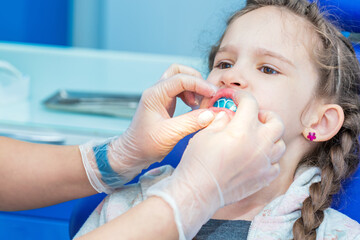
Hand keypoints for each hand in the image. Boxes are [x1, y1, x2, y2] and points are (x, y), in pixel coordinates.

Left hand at [80, 64, 217, 192]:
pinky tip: (195, 108)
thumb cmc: (145, 145)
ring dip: (194, 88)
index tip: (214, 94)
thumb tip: (210, 113)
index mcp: (155, 95)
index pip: (181, 79)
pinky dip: (191, 95)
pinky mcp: (164, 104)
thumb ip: (190, 122)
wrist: (133, 154)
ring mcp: (160, 97)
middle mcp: (156, 92)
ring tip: (202, 104)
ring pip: (180, 80)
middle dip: (196, 80)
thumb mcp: (169, 134)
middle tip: (208, 95)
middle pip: (179, 72)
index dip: (199, 84)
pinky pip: (180, 91)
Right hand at [147, 90, 285, 238]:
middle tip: (255, 117)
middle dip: (266, 115)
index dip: (242, 97)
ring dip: (270, 137)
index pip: (251, 103)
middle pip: (276, 121)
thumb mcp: (205, 133)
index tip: (237, 98)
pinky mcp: (264, 178)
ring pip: (280, 143)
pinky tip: (257, 158)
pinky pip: (276, 164)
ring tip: (257, 138)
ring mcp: (264, 163)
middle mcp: (258, 145)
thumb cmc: (198, 162)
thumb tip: (227, 116)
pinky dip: (270, 158)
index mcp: (242, 130)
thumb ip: (221, 120)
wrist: (199, 191)